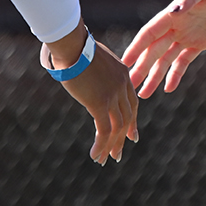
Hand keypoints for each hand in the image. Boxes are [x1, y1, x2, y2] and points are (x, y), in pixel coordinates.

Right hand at [46, 23, 138, 163]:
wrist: (72, 45)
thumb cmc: (78, 49)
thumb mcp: (95, 62)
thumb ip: (100, 75)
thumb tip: (93, 84)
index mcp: (124, 75)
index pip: (133, 103)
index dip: (133, 121)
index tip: (132, 136)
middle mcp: (122, 86)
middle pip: (127, 117)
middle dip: (123, 137)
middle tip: (119, 153)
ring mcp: (113, 95)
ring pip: (117, 127)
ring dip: (111, 146)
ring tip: (106, 160)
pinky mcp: (100, 103)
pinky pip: (104, 129)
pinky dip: (101, 145)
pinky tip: (95, 155)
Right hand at [123, 0, 205, 97]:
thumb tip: (174, 10)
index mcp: (174, 12)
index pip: (150, 32)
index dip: (137, 47)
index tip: (124, 62)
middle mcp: (177, 25)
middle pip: (154, 50)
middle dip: (141, 67)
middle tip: (129, 85)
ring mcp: (188, 34)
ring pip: (166, 59)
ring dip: (154, 75)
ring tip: (143, 93)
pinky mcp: (202, 41)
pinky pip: (185, 61)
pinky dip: (175, 74)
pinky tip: (168, 88)